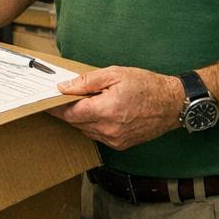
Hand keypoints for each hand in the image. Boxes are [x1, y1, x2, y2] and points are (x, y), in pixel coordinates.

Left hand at [48, 67, 184, 149]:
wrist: (172, 104)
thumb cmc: (146, 86)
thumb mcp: (115, 74)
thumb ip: (86, 82)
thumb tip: (64, 87)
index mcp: (106, 110)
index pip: (70, 113)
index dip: (56, 107)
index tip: (46, 101)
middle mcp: (109, 129)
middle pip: (76, 123)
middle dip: (68, 110)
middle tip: (64, 98)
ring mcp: (115, 140)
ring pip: (85, 130)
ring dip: (80, 118)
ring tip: (84, 103)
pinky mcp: (121, 145)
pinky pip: (97, 136)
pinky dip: (93, 125)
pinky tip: (98, 113)